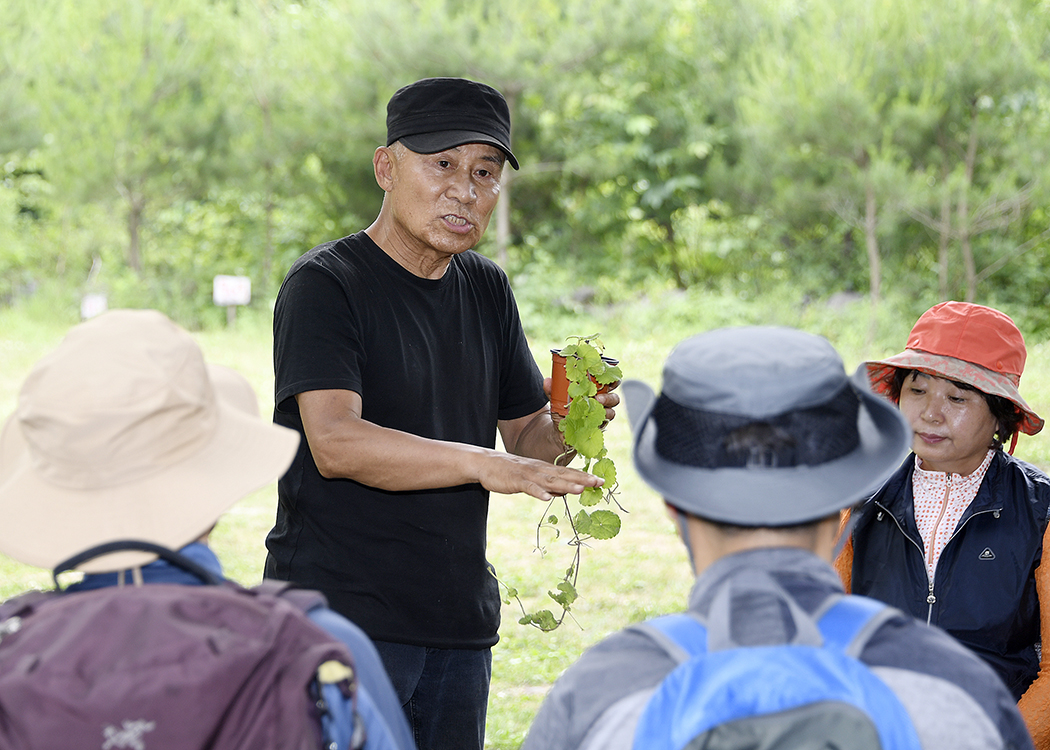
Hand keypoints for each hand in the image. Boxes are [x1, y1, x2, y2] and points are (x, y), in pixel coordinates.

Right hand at [475, 450, 601, 501]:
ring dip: (565, 485)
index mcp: (545, 469)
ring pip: (550, 480)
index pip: (568, 473)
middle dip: (582, 479)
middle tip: (599, 482)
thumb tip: (564, 492)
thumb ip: (547, 485)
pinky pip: (528, 488)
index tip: (601, 481)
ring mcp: (528, 475)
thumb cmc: (509, 472)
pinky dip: (538, 492)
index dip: (584, 477)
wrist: (486, 463)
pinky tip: (547, 498)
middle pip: (563, 475)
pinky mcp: (516, 481)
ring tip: (580, 489)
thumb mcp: (531, 479)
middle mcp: (540, 470)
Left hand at [543, 376, 619, 427]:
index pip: (610, 384)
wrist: (558, 431)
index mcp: (596, 391)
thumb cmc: (562, 410)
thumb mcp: (556, 399)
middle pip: (614, 398)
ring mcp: (600, 417)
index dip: (613, 380)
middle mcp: (602, 404)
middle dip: (609, 397)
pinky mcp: (597, 429)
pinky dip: (597, 423)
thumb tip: (547, 381)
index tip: (609, 378)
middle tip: (598, 398)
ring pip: (611, 413)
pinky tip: (590, 421)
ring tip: (594, 410)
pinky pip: (603, 426)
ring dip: (605, 411)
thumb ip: (553, 390)